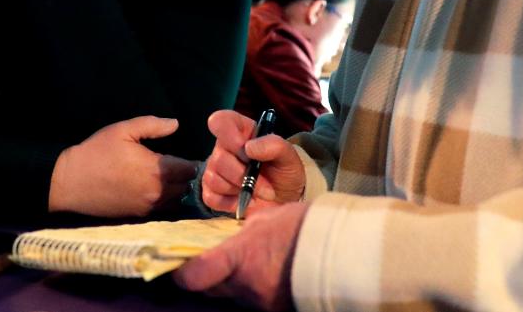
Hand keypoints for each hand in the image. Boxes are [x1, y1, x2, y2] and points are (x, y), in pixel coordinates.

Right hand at [48, 116, 196, 216]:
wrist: (68, 183)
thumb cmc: (96, 152)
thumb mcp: (123, 130)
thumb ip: (153, 125)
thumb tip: (176, 124)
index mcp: (157, 170)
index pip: (192, 170)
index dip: (200, 163)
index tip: (204, 156)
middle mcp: (156, 193)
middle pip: (189, 188)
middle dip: (195, 178)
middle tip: (197, 167)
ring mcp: (147, 207)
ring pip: (178, 201)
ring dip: (183, 190)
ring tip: (183, 177)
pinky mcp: (138, 216)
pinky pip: (163, 209)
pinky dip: (169, 200)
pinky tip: (166, 188)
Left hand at [173, 201, 307, 310]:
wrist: (344, 250)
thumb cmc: (305, 227)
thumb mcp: (268, 218)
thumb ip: (244, 231)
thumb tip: (233, 235)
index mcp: (241, 258)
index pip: (194, 276)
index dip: (181, 272)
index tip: (178, 264)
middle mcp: (246, 287)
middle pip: (211, 288)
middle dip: (206, 275)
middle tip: (212, 258)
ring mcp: (262, 303)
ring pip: (234, 294)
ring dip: (235, 280)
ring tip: (252, 261)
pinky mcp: (277, 310)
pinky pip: (255, 299)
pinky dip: (256, 286)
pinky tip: (270, 271)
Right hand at [201, 110, 305, 214]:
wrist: (285, 198)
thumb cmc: (284, 171)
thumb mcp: (288, 155)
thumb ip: (274, 145)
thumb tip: (249, 147)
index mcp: (241, 131)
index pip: (220, 121)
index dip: (228, 133)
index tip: (245, 148)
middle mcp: (224, 148)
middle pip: (219, 158)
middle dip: (244, 174)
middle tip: (264, 182)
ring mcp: (215, 170)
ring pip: (214, 178)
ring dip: (240, 189)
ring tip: (258, 191)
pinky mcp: (211, 192)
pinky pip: (211, 197)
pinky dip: (230, 202)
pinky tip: (245, 200)